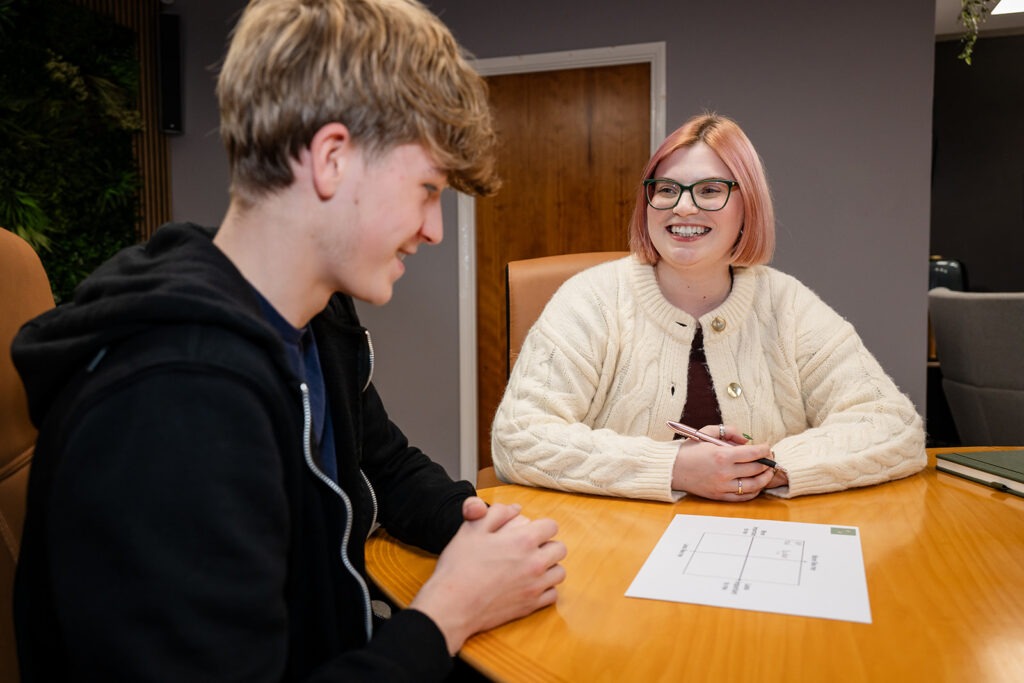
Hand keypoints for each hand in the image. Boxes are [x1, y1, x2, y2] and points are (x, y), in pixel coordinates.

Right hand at [410, 497, 566, 653]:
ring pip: (560, 572)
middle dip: (548, 545)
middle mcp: (535, 563)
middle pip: (560, 549)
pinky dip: (545, 589)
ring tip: (532, 567)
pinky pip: (553, 595)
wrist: (452, 604)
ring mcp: (535, 586)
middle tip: (531, 549)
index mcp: (523, 540)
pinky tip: (530, 585)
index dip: (541, 526)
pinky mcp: (531, 606)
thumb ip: (497, 513)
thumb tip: (515, 508)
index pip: (551, 526)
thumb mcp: (472, 529)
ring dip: (550, 567)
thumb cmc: (459, 565)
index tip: (530, 531)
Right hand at [671, 424, 774, 500]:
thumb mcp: (706, 432)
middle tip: (770, 458)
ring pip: (754, 485)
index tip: (767, 447)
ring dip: (765, 478)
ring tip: (767, 472)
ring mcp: (722, 486)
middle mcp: (724, 472)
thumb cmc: (689, 450)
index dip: (765, 450)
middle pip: (756, 469)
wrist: (671, 469)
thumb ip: (729, 431)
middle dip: (767, 462)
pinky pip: (743, 497)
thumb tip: (746, 440)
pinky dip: (754, 491)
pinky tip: (756, 484)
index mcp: (722, 455)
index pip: (753, 453)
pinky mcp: (719, 496)